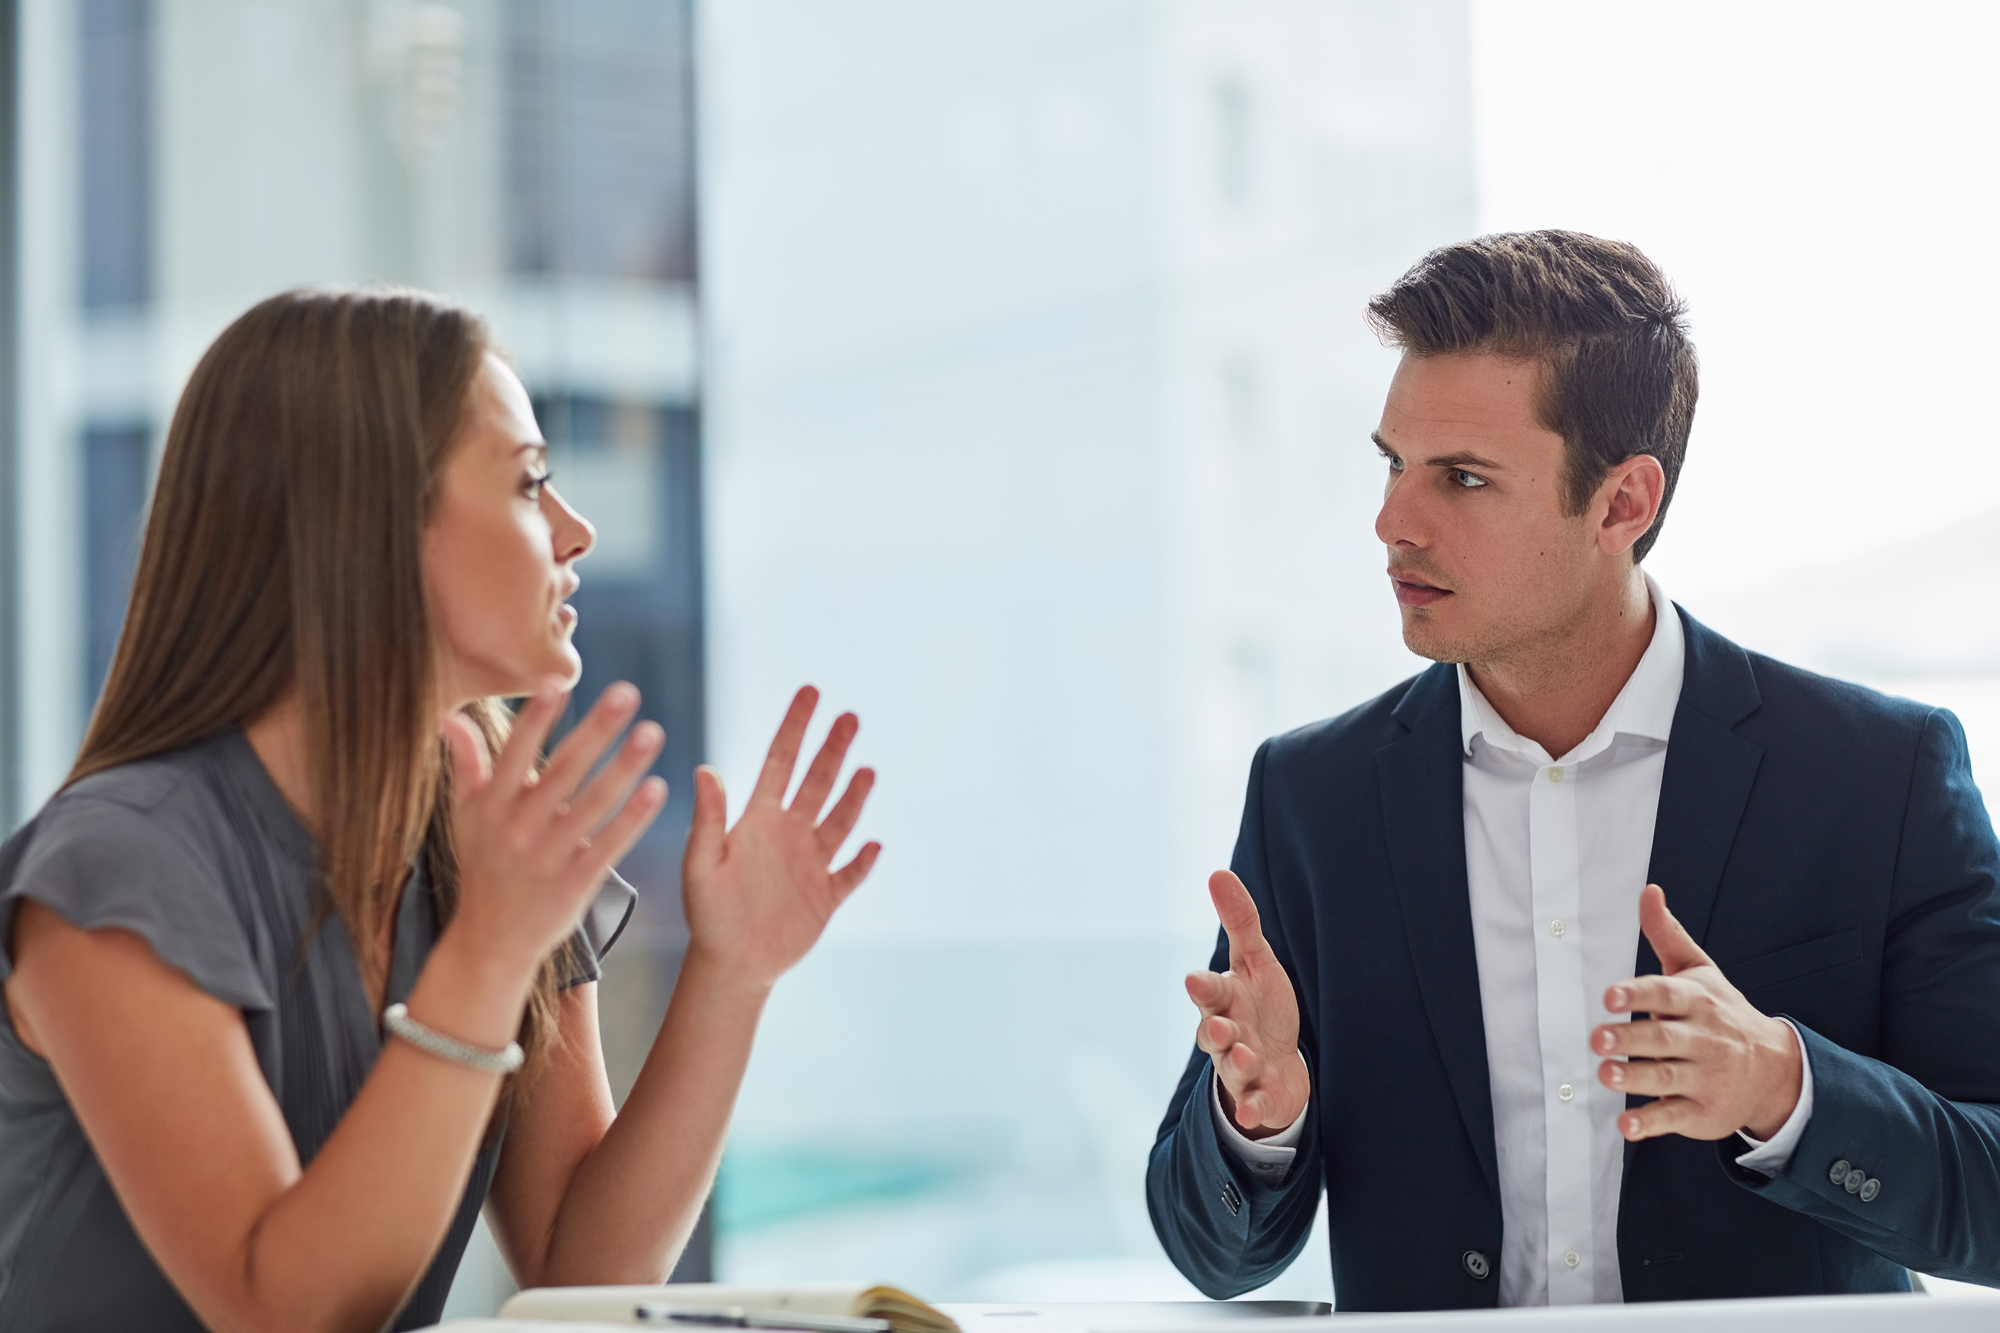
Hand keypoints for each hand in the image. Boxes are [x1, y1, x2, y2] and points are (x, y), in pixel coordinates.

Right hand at [442, 679, 667, 973]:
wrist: (491, 940)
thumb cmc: (483, 866)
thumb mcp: (465, 816)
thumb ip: (465, 764)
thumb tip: (449, 715)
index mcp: (492, 806)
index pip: (514, 754)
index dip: (535, 719)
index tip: (556, 681)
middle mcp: (518, 828)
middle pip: (562, 771)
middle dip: (595, 730)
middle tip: (627, 693)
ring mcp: (547, 857)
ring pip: (591, 805)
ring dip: (624, 767)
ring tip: (652, 732)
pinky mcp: (574, 884)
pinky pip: (608, 845)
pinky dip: (632, 819)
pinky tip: (657, 790)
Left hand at [680, 686, 879, 990]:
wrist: (729, 963)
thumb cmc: (708, 912)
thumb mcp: (701, 864)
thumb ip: (708, 818)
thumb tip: (706, 769)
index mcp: (758, 819)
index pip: (781, 761)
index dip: (796, 726)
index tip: (811, 691)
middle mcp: (789, 833)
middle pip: (818, 782)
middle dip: (833, 749)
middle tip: (850, 716)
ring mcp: (812, 863)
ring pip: (840, 821)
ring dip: (854, 796)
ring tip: (866, 770)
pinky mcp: (827, 895)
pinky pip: (852, 873)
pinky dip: (864, 860)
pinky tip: (874, 844)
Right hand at [1185, 871, 1310, 1136]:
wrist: (1277, 1065)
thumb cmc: (1261, 1008)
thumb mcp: (1255, 961)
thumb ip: (1240, 921)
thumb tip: (1217, 872)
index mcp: (1224, 1000)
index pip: (1210, 992)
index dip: (1204, 987)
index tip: (1194, 978)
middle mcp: (1226, 1035)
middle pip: (1213, 1033)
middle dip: (1214, 1030)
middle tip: (1217, 1026)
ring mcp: (1240, 1069)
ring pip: (1232, 1067)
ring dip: (1236, 1063)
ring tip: (1245, 1056)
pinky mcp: (1258, 1098)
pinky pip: (1252, 1105)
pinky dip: (1252, 1109)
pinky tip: (1254, 1111)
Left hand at [1594, 884, 1802, 1141]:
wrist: (1776, 1070)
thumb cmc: (1722, 1014)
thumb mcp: (1700, 971)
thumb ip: (1667, 934)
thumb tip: (1648, 891)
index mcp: (1697, 1002)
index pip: (1666, 994)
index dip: (1638, 994)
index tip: (1611, 996)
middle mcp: (1702, 1039)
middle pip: (1663, 1039)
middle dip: (1630, 1039)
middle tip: (1597, 1038)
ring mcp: (1704, 1077)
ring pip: (1666, 1078)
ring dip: (1635, 1078)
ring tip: (1606, 1074)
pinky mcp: (1702, 1112)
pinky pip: (1675, 1117)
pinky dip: (1650, 1123)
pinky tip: (1626, 1124)